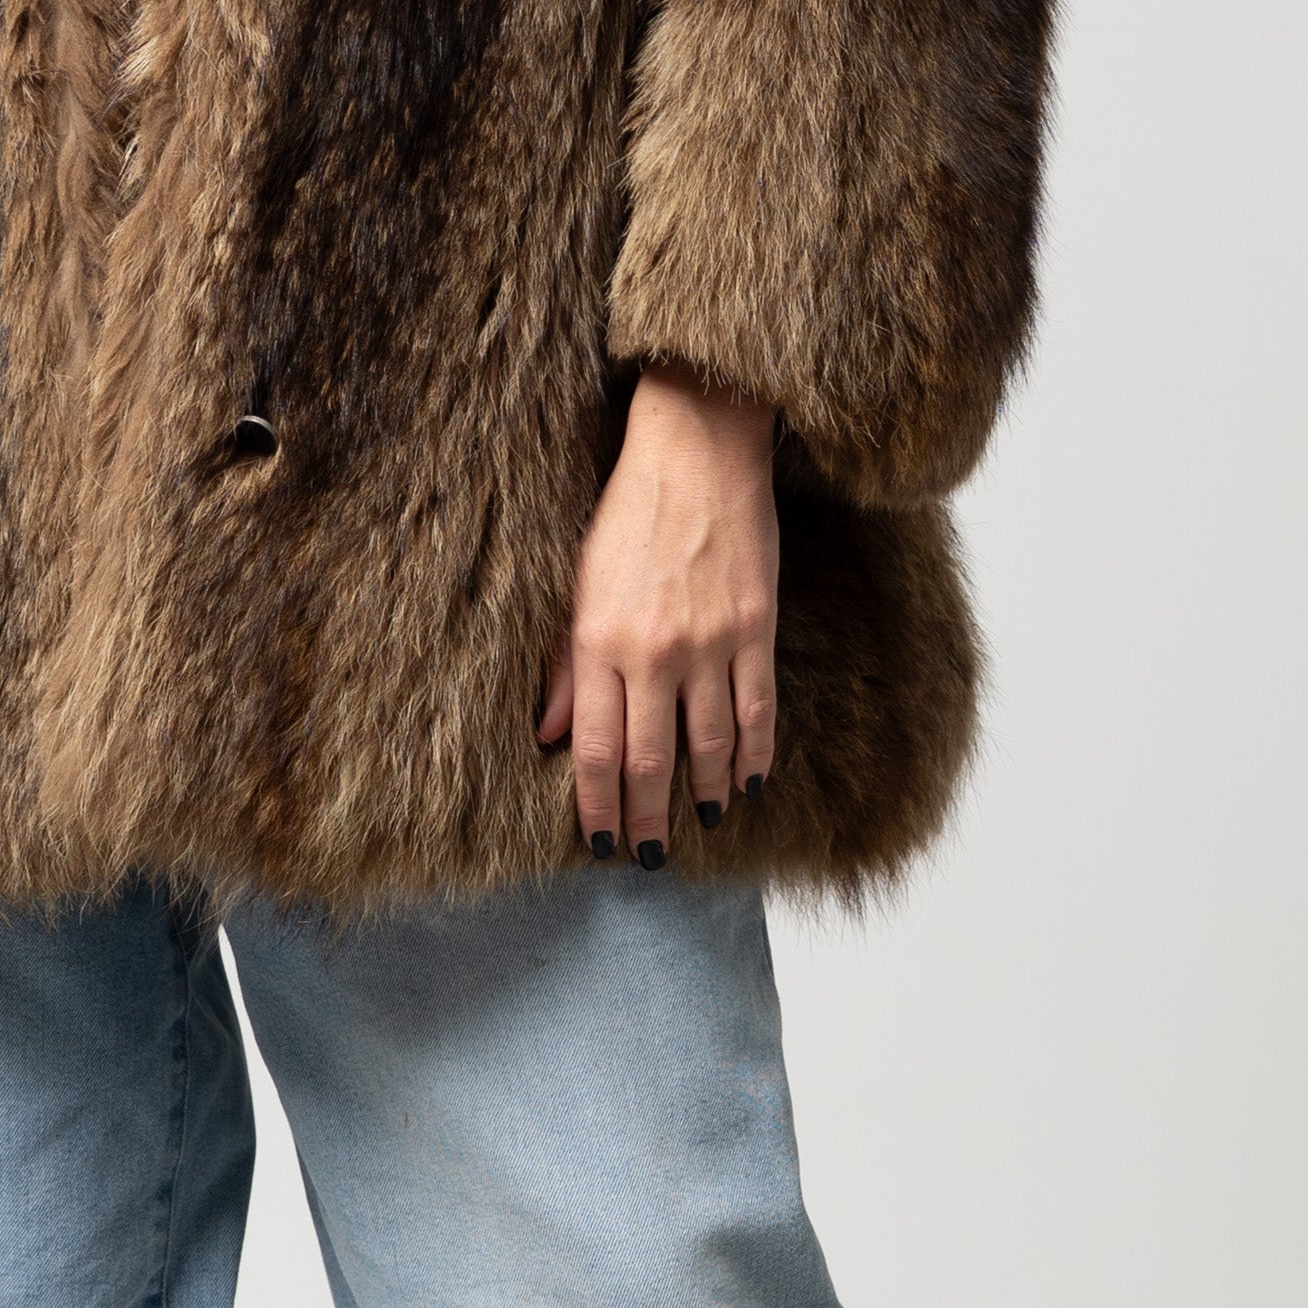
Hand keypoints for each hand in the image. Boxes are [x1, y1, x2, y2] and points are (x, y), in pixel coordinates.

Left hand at [538, 373, 778, 860]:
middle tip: (647, 856)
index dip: (598, 807)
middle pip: (650, 761)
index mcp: (599, 642)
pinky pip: (758, 710)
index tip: (601, 842)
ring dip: (704, 794)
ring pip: (710, 746)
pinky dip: (754, 754)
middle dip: (646, 818)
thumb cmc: (626, 512)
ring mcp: (711, 644)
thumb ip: (564, 665)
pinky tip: (747, 781)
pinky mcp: (757, 629)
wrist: (697, 451)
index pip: (595, 750)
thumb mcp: (576, 582)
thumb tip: (549, 733)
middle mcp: (654, 652)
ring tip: (697, 822)